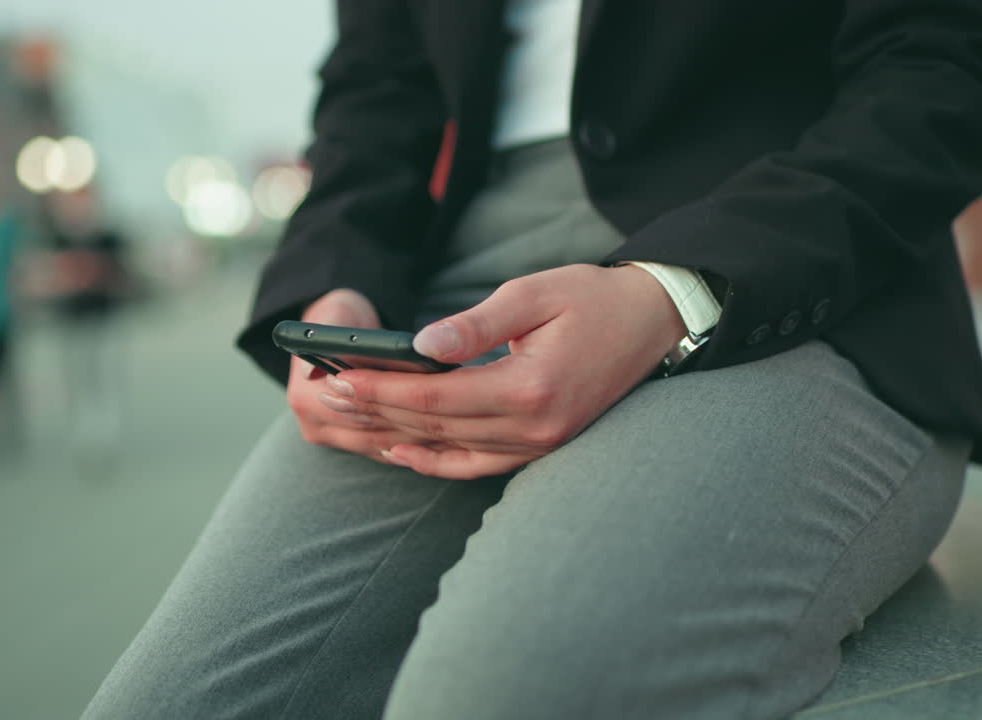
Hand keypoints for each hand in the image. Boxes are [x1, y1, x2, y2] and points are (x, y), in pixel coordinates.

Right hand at [288, 289, 442, 461]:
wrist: (341, 332)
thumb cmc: (343, 319)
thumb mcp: (336, 317)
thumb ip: (328, 335)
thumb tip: (310, 371)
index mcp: (305, 398)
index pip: (354, 414)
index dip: (390, 408)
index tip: (426, 401)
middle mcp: (314, 425)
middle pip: (370, 434)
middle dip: (408, 425)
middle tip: (450, 420)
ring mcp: (332, 439)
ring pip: (381, 446)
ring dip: (414, 439)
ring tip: (453, 429)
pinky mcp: (351, 445)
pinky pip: (385, 450)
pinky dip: (411, 445)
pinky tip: (443, 437)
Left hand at [322, 264, 687, 478]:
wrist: (653, 322)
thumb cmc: (592, 299)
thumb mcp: (533, 294)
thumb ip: (475, 324)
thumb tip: (420, 346)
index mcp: (529, 387)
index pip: (435, 398)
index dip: (383, 390)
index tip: (339, 377)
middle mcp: (534, 428)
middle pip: (436, 427)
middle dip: (377, 412)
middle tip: (329, 397)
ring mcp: (540, 445)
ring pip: (450, 450)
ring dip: (397, 437)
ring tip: (351, 421)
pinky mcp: (542, 447)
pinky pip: (478, 465)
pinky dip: (436, 461)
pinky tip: (402, 451)